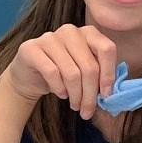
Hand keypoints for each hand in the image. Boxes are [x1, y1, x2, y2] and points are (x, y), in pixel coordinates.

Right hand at [2, 23, 117, 118]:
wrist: (28, 76)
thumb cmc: (61, 74)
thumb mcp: (84, 73)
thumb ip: (99, 77)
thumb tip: (113, 95)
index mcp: (88, 32)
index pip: (106, 49)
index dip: (108, 74)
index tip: (106, 95)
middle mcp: (70, 31)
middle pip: (89, 66)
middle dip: (90, 94)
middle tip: (87, 111)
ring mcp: (49, 38)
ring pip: (72, 72)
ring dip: (75, 95)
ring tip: (75, 106)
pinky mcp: (31, 48)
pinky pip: (52, 72)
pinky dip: (59, 88)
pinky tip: (61, 94)